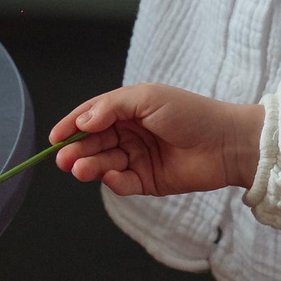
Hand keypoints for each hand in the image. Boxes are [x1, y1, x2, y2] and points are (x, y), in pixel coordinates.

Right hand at [50, 85, 265, 197]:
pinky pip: (123, 183)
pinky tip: (112, 178)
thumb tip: (84, 120)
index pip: (92, 116)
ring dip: (91, 166)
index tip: (54, 137)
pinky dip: (114, 182)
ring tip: (80, 169)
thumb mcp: (148, 98)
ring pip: (105, 163)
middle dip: (77, 150)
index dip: (72, 125)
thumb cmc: (191, 113)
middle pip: (94, 142)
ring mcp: (138, 158)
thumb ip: (112, 106)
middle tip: (63, 159)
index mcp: (128, 109)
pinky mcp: (148, 181)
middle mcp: (130, 133)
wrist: (226, 143)